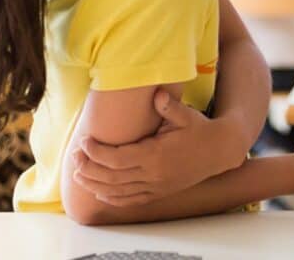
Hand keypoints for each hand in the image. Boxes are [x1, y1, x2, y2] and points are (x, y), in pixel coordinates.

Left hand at [71, 89, 237, 206]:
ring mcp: (155, 187)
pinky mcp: (158, 193)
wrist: (219, 151)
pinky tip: (99, 192)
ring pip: (117, 192)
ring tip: (78, 175)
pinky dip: (111, 198)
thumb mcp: (186, 115)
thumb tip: (157, 93)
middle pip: (111, 177)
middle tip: (74, 157)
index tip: (84, 141)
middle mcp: (153, 174)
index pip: (116, 158)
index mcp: (156, 155)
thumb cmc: (199, 130)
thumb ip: (169, 106)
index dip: (95, 152)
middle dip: (88, 168)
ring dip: (94, 185)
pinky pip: (130, 200)